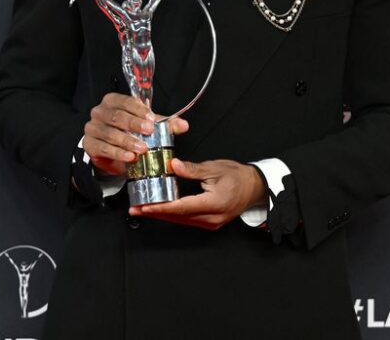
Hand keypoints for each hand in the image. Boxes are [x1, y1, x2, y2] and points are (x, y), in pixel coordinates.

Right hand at [82, 93, 188, 176]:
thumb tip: (184, 125)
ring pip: (110, 133)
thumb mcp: (146, 125)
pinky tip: (129, 157)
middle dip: (134, 124)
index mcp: (113, 101)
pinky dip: (117, 153)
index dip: (138, 110)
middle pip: (117, 116)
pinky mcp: (90, 144)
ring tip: (142, 149)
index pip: (125, 101)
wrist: (110, 149)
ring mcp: (92, 128)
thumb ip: (164, 123)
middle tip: (149, 132)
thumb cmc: (127, 131)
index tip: (152, 119)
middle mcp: (100, 112)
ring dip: (127, 141)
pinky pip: (103, 148)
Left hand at [129, 158, 266, 229]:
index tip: (144, 206)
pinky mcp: (209, 223)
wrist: (254, 187)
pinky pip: (187, 220)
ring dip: (162, 215)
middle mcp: (211, 218)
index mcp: (213, 203)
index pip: (181, 207)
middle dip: (155, 213)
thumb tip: (173, 166)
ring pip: (181, 220)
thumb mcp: (214, 168)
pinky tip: (162, 210)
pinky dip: (173, 215)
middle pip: (177, 217)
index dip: (160, 207)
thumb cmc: (237, 176)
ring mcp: (210, 224)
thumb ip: (192, 170)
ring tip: (144, 209)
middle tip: (135, 208)